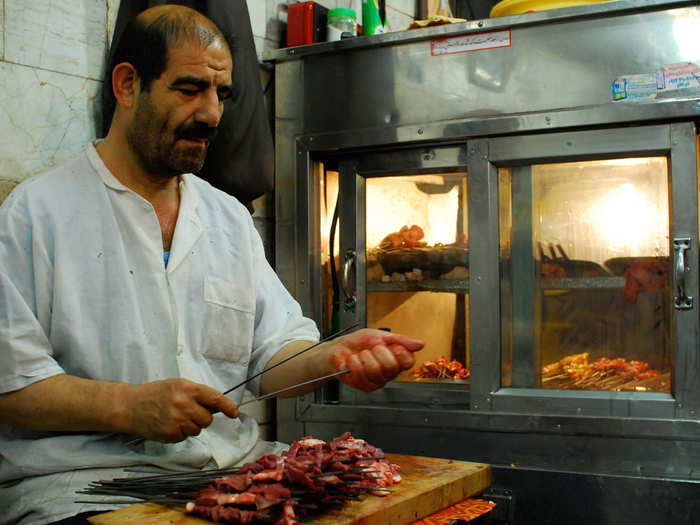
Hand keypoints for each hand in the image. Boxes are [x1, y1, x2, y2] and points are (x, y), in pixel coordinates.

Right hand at [123, 378, 238, 442]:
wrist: (131, 406)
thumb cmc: (157, 393)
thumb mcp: (178, 385)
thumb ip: (197, 393)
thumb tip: (217, 405)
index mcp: (188, 389)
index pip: (216, 398)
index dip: (228, 407)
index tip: (234, 413)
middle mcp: (183, 404)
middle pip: (208, 419)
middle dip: (202, 418)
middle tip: (189, 412)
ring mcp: (176, 420)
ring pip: (197, 429)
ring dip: (191, 426)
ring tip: (176, 417)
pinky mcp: (170, 434)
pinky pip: (185, 437)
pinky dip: (179, 433)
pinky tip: (168, 424)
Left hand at [327, 329, 423, 391]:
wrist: (339, 349)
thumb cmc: (359, 342)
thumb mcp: (380, 335)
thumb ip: (401, 340)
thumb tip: (420, 344)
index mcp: (397, 360)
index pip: (409, 361)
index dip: (399, 352)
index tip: (391, 345)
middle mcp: (389, 373)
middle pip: (391, 366)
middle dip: (377, 352)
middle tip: (371, 349)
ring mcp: (378, 381)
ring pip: (375, 370)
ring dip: (364, 357)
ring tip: (361, 355)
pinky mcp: (365, 387)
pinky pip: (361, 373)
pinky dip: (353, 362)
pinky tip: (353, 362)